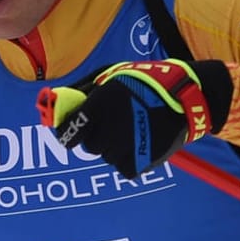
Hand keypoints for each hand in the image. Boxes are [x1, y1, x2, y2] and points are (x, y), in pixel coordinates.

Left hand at [38, 58, 231, 178]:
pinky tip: (141, 141)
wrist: (185, 98)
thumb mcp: (110, 73)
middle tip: (116, 122)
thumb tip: (55, 100)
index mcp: (99, 106)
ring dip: (114, 146)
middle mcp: (108, 130)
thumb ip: (81, 89)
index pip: (67, 132)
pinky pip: (123, 167)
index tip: (72, 131)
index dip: (67, 132)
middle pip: (88, 146)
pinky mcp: (138, 164)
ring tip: (134, 128)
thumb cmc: (143, 81)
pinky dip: (129, 158)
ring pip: (106, 156)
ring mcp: (123, 149)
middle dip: (97, 135)